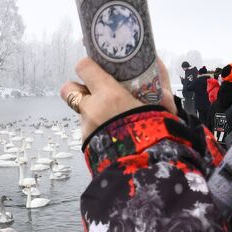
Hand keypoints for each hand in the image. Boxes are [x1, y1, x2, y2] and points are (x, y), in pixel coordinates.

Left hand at [60, 57, 175, 138]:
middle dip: (80, 88)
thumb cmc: (156, 134)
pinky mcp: (87, 145)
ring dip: (93, 112)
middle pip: (69, 89)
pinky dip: (99, 131)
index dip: (89, 66)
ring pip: (82, 112)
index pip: (84, 67)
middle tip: (96, 92)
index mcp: (109, 96)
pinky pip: (89, 131)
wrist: (147, 169)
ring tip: (112, 118)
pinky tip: (114, 135)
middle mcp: (92, 110)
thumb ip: (159, 82)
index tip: (97, 67)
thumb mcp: (162, 105)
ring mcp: (86, 129)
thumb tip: (156, 61)